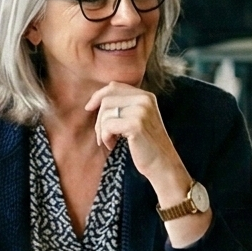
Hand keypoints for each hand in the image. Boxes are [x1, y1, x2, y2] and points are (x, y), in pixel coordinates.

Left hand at [88, 83, 191, 204]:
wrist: (162, 164)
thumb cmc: (146, 145)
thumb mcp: (137, 119)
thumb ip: (124, 106)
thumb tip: (96, 100)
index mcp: (146, 96)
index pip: (114, 86)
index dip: (98, 96)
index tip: (88, 108)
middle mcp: (145, 99)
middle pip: (107, 99)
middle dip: (98, 118)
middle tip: (102, 135)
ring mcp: (141, 111)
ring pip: (105, 113)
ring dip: (101, 130)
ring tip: (110, 142)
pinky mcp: (136, 124)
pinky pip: (107, 126)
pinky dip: (105, 137)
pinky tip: (112, 145)